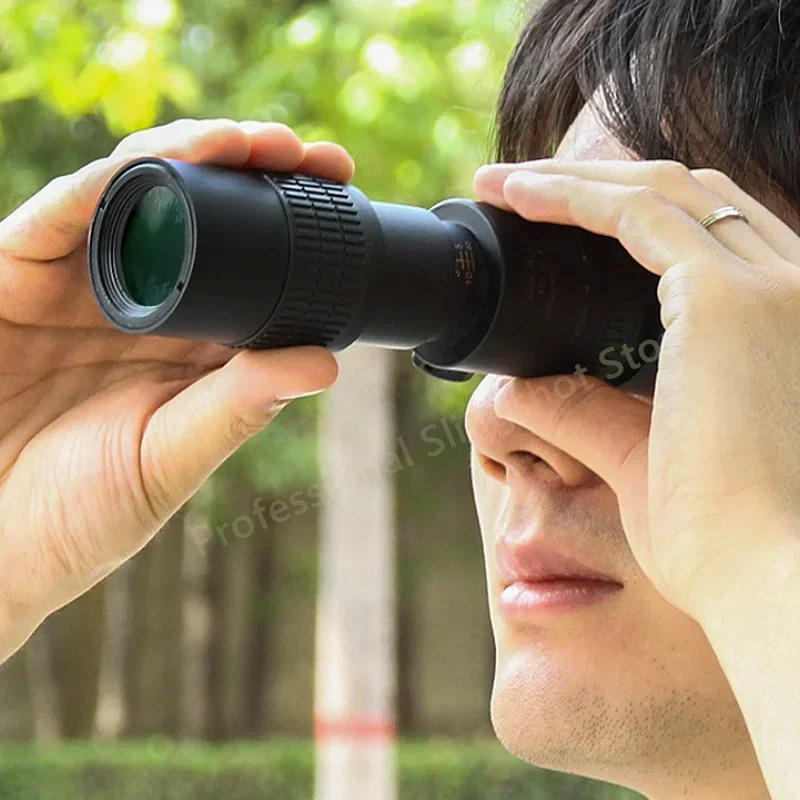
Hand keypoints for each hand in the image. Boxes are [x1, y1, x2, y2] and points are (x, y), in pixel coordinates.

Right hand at [0, 119, 352, 646]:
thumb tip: (327, 363)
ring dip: (189, 155)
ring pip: (136, 193)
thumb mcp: (170, 458)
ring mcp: (81, 282)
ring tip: (247, 141)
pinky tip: (155, 162)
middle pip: (201, 210)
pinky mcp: (17, 274)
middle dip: (252, 169)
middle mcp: (143, 300)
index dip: (294, 217)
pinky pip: (61, 214)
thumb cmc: (78, 515)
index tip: (341, 187)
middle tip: (309, 153)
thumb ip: (237, 409)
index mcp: (191, 341)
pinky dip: (105, 182)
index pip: (252, 260)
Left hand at [473, 158, 799, 618]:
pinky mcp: (723, 296)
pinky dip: (570, 196)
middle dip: (595, 185)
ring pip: (657, 191)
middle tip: (519, 190)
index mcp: (781, 323)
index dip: (632, 216)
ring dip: (572, 180)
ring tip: (502, 184)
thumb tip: (515, 386)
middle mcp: (789, 286)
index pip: (708, 236)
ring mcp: (765, 283)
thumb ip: (583, 410)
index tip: (561, 225)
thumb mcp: (641, 455)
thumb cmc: (722, 537)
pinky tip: (518, 194)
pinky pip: (632, 214)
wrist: (769, 578)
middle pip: (685, 197)